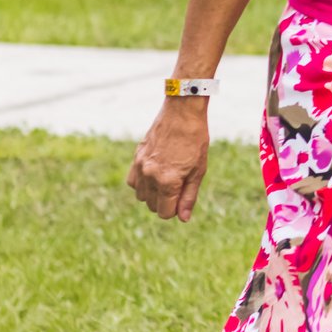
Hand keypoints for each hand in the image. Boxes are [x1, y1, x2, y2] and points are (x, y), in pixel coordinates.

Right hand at [128, 100, 211, 222]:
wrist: (182, 113)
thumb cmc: (195, 141)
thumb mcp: (198, 171)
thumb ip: (189, 197)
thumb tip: (183, 219)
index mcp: (168, 181)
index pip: (165, 213)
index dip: (175, 210)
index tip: (182, 198)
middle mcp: (150, 176)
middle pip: (152, 206)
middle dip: (165, 202)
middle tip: (179, 184)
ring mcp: (140, 166)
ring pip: (141, 196)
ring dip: (153, 193)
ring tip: (167, 178)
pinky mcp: (136, 158)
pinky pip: (132, 182)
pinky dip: (142, 183)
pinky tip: (154, 173)